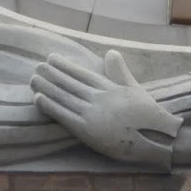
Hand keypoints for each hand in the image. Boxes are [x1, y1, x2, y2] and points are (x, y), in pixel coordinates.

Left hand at [31, 50, 181, 168]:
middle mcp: (98, 97)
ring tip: (33, 79)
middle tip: (36, 66)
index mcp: (109, 87)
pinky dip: (50, 106)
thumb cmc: (149, 115)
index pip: (82, 73)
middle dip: (52, 74)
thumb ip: (120, 71)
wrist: (157, 138)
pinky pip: (64, 116)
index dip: (66, 66)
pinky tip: (38, 99)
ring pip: (64, 97)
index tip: (52, 58)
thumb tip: (110, 52)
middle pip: (70, 83)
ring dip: (47, 87)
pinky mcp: (87, 131)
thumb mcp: (135, 89)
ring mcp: (92, 114)